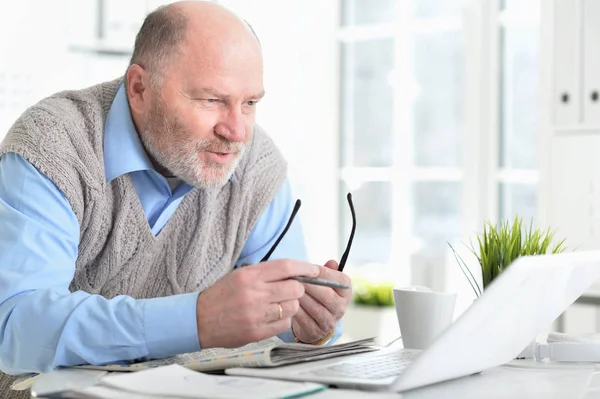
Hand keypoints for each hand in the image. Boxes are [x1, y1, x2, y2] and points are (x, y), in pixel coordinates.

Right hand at [196, 259, 319, 347]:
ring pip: (292, 307)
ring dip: (290, 306)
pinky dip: (284, 320)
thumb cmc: (221, 296)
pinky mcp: (257, 332)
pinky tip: (273, 317)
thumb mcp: (240, 275)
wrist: (199, 319)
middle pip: (295, 288)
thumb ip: (265, 273)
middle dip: (298, 289)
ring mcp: (256, 314)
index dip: (304, 268)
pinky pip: (284, 324)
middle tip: (292, 291)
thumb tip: (292, 273)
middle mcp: (254, 293)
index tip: (313, 270)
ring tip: (278, 305)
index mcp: (250, 276)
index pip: (286, 267)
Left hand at [292, 260, 351, 343]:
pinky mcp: (316, 331)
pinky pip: (304, 318)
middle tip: (296, 277)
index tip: (310, 268)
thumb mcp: (325, 283)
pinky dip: (295, 308)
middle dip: (310, 284)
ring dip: (301, 296)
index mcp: (346, 293)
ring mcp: (329, 321)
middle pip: (327, 295)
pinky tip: (288, 301)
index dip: (325, 273)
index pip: (340, 281)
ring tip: (290, 287)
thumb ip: (327, 271)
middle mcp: (340, 308)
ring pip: (315, 307)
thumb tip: (331, 262)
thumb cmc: (318, 296)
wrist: (314, 322)